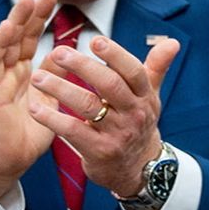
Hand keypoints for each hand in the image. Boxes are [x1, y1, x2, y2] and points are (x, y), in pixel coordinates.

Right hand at [0, 0, 58, 198]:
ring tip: (26, 0)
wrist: (9, 162)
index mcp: (24, 72)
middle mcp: (8, 70)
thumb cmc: (29, 133)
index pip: (33, 38)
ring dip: (15, 21)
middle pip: (20, 34)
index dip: (42, 17)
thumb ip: (58, 77)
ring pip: (5, 42)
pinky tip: (7, 27)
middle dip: (32, 12)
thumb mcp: (51, 100)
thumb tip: (70, 54)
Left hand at [28, 34, 180, 195]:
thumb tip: (173, 42)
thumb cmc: (138, 124)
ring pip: (88, 106)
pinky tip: (35, 108)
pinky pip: (73, 131)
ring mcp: (117, 134)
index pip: (133, 71)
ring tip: (38, 77)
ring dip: (61, 89)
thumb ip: (157, 67)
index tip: (95, 40)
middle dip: (83, 66)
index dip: (115, 55)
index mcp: (144, 96)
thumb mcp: (150, 97)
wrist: (139, 169)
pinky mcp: (99, 152)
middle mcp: (133, 114)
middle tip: (58, 52)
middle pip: (109, 85)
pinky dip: (52, 119)